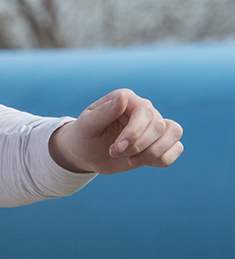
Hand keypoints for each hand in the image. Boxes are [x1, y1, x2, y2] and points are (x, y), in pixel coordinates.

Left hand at [49, 88, 182, 174]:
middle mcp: (144, 110)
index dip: (135, 132)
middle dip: (138, 146)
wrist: (85, 154)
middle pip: (159, 126)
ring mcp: (154, 126)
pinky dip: (163, 158)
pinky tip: (143, 162)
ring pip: (173, 134)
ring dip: (153, 153)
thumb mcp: (87, 125)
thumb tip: (124, 96)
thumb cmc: (83, 136)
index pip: (145, 111)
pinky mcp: (159, 142)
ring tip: (131, 160)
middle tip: (114, 153)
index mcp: (126, 100)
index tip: (117, 148)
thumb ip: (105, 112)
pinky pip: (177, 148)